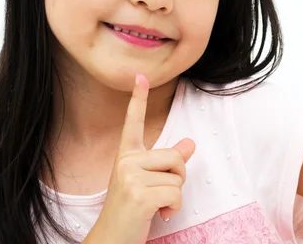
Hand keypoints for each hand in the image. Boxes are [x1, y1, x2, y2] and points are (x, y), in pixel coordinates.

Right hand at [87, 74, 194, 243]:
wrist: (112, 238)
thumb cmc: (132, 210)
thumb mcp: (149, 182)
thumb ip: (168, 162)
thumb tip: (190, 143)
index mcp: (127, 156)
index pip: (134, 122)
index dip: (138, 98)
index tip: (140, 76)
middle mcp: (126, 161)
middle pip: (175, 157)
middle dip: (178, 179)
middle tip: (159, 195)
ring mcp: (130, 177)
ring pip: (177, 178)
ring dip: (174, 197)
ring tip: (155, 206)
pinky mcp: (138, 194)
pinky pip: (175, 194)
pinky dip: (173, 209)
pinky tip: (158, 215)